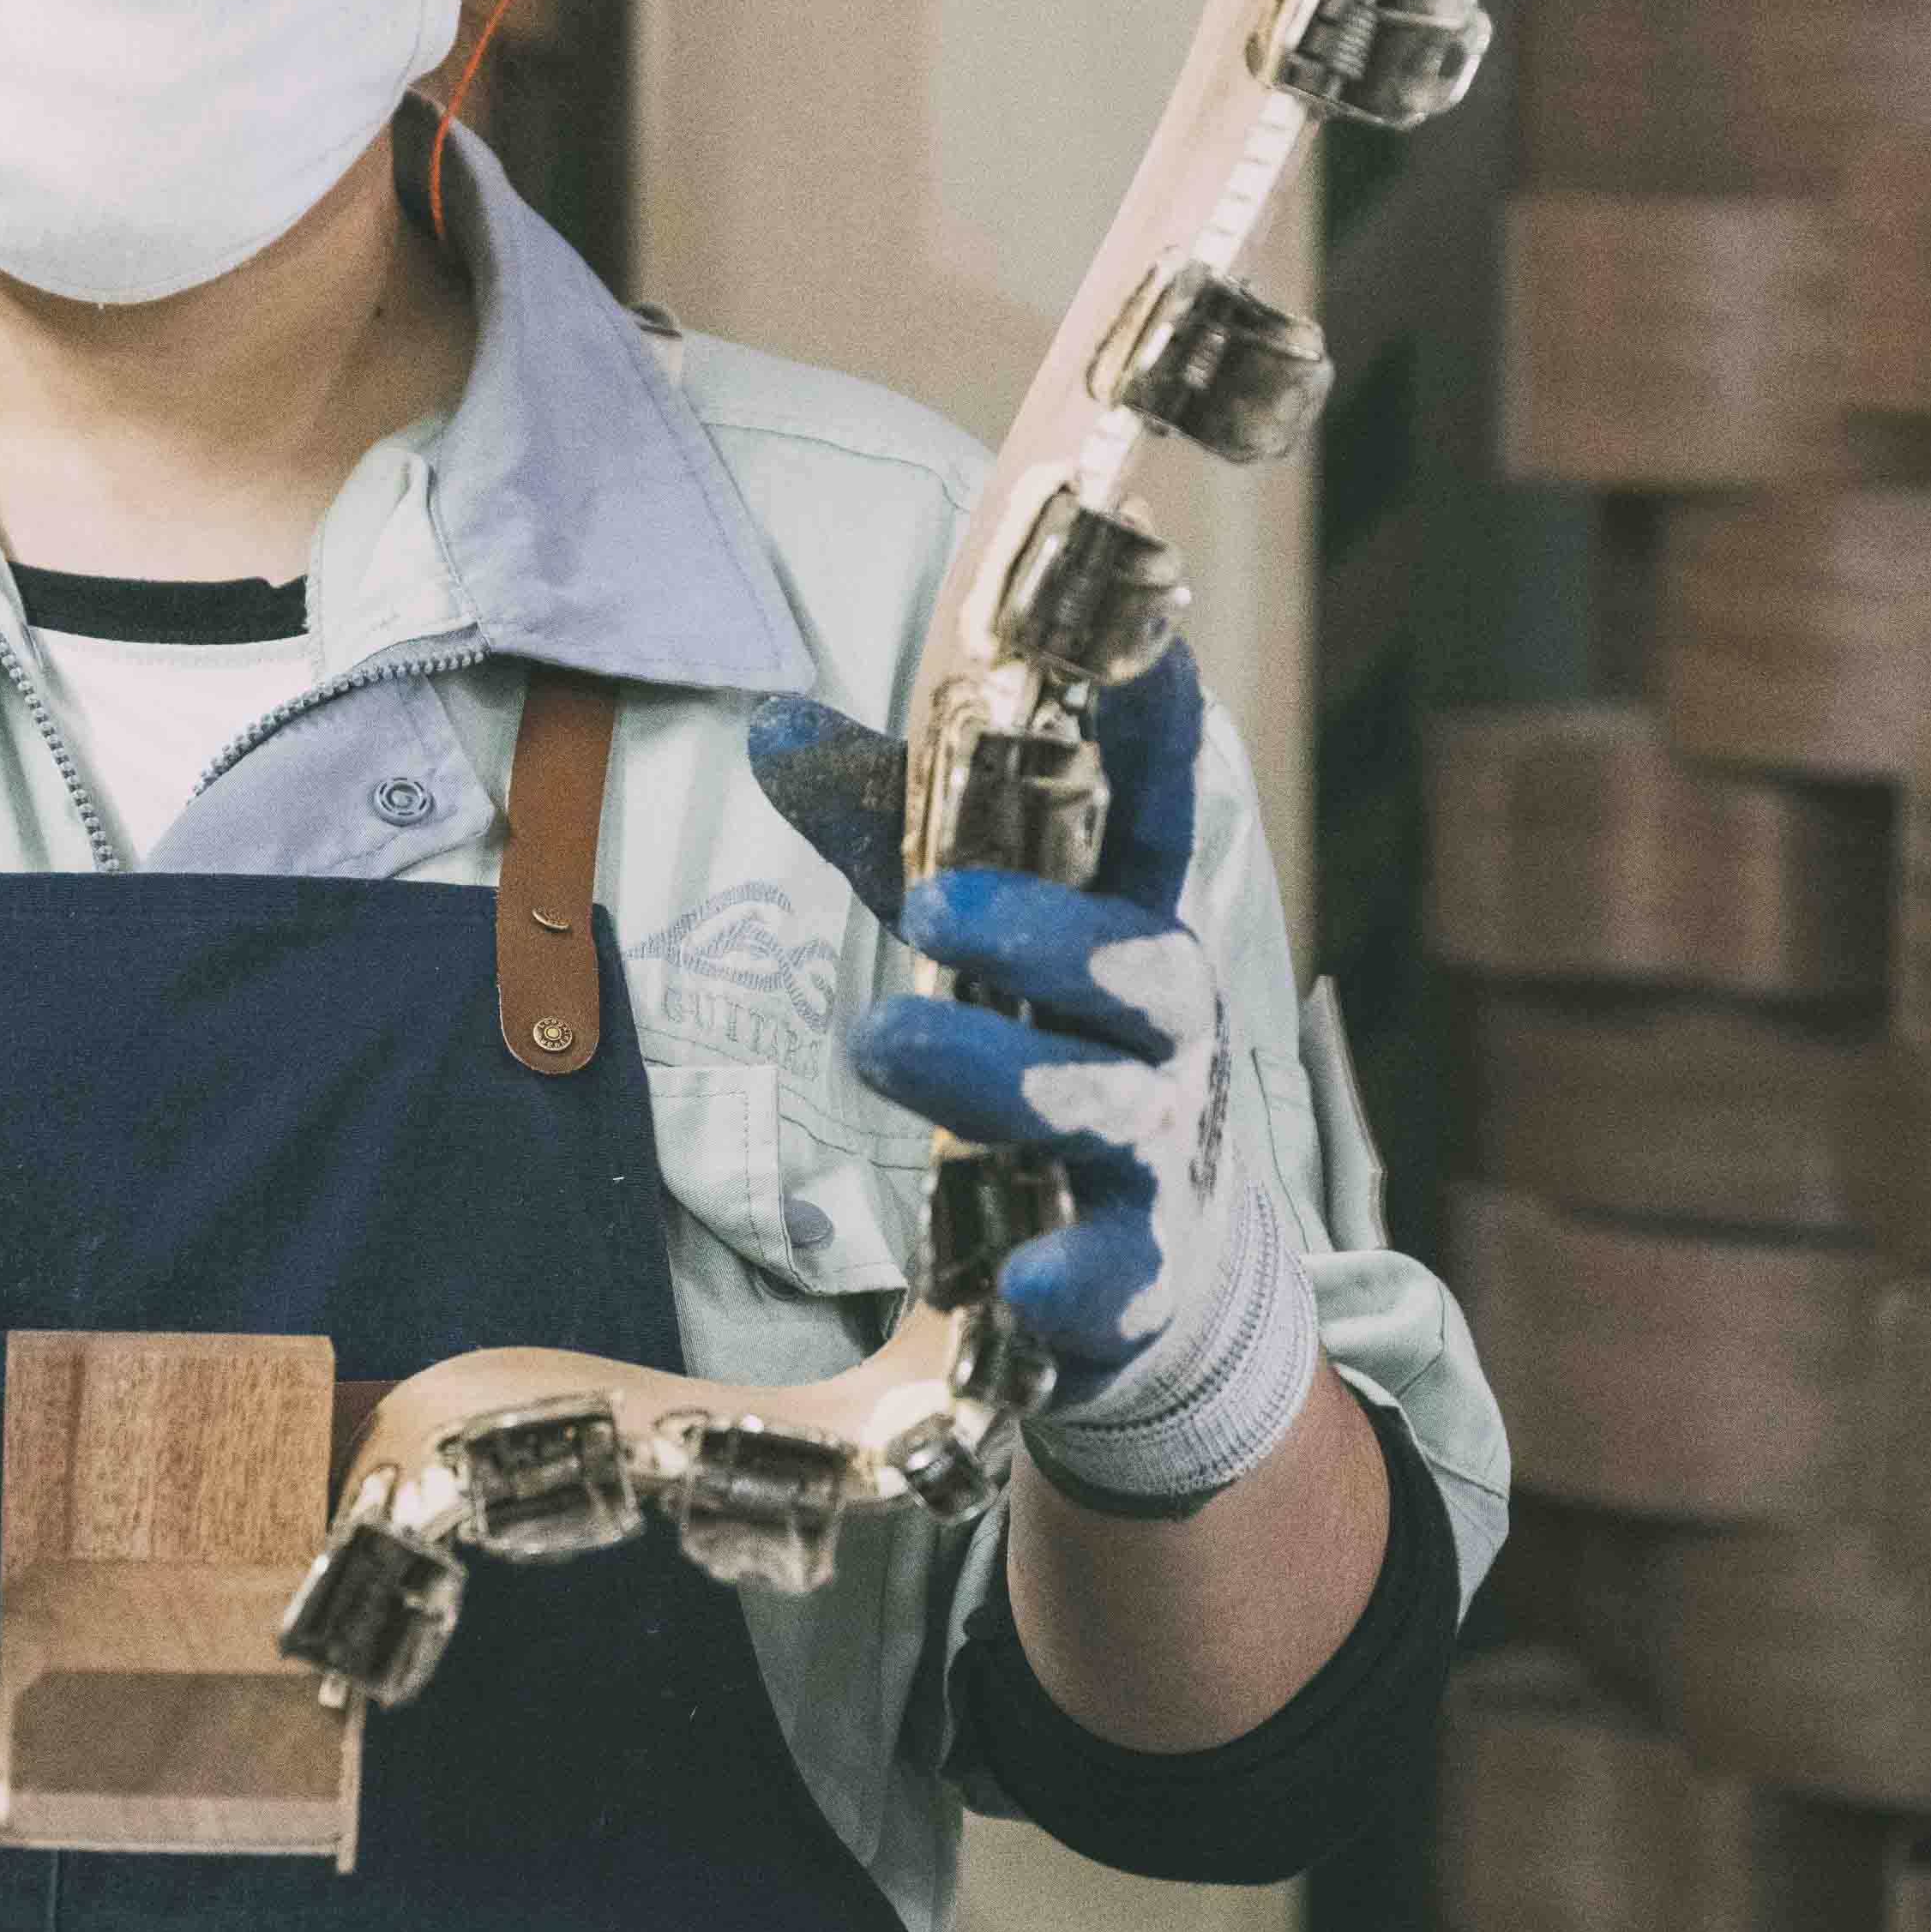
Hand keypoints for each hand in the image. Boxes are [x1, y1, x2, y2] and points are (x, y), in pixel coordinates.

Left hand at [746, 642, 1322, 1516]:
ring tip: (884, 1044)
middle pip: (1139, 961)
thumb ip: (890, 841)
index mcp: (1129, 930)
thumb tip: (766, 722)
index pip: (1154, 819)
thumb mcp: (976, 947)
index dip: (1158, 738)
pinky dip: (1072, 1277)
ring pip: (1101, 1104)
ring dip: (999, 1074)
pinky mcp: (1141, 1272)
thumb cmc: (1051, 1059)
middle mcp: (1164, 1033)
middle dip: (1043, 927)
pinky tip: (1024, 1283)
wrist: (1160, 1280)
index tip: (1153, 647)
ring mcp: (1161, 1153)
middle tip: (932, 908)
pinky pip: (1114, 1271)